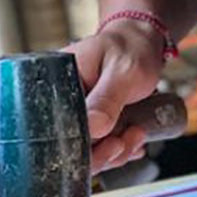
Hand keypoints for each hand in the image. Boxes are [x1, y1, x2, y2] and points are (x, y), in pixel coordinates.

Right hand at [69, 18, 166, 171]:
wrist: (142, 43)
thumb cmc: (131, 47)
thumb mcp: (123, 71)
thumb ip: (108, 98)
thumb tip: (94, 128)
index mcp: (56, 83)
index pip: (55, 126)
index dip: (80, 146)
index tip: (111, 143)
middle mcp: (60, 101)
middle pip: (68, 144)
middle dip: (102, 153)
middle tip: (126, 142)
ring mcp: (76, 113)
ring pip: (86, 150)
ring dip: (114, 152)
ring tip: (136, 135)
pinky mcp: (89, 122)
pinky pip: (98, 146)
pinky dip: (118, 149)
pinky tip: (133, 139)